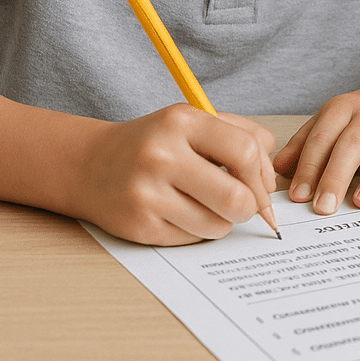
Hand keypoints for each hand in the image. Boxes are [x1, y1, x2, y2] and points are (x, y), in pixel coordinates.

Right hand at [78, 104, 276, 245]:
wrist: (89, 164)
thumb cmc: (156, 142)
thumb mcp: (195, 121)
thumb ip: (241, 136)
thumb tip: (270, 179)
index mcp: (182, 121)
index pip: (245, 151)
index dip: (262, 174)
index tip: (261, 186)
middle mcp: (162, 156)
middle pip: (236, 197)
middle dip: (249, 206)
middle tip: (243, 203)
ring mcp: (148, 193)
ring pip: (218, 225)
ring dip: (222, 220)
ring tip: (206, 203)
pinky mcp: (139, 226)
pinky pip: (193, 239)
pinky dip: (198, 230)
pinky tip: (181, 212)